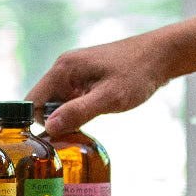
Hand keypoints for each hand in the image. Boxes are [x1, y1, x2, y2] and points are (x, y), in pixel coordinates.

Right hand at [27, 31, 173, 135]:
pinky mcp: (88, 76)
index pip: (33, 100)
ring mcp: (76, 71)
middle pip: (45, 102)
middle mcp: (65, 67)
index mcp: (64, 69)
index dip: (37, 123)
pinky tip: (95, 117)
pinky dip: (79, 110)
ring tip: (88, 126)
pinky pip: (73, 98)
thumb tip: (49, 127)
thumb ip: (78, 112)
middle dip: (55, 121)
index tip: (51, 140)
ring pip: (60, 102)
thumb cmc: (137, 73)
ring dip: (69, 117)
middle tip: (74, 137)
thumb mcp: (109, 98)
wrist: (162, 55)